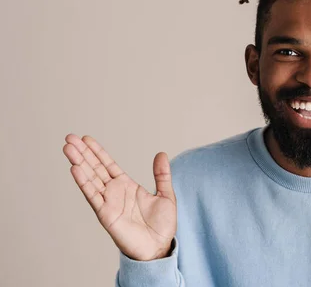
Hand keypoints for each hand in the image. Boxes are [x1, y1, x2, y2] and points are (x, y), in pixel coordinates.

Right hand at [63, 134, 176, 260]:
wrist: (159, 247)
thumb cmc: (162, 225)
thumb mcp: (166, 195)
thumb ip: (162, 175)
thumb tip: (161, 154)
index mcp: (126, 186)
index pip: (108, 164)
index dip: (97, 152)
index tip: (86, 139)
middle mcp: (114, 192)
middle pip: (95, 168)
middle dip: (83, 153)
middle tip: (69, 137)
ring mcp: (108, 202)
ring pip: (90, 178)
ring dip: (79, 163)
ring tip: (68, 148)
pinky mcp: (106, 214)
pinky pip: (93, 195)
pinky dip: (83, 182)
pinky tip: (75, 169)